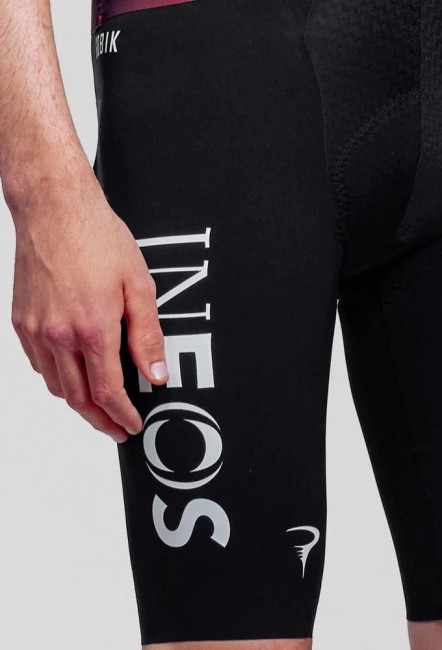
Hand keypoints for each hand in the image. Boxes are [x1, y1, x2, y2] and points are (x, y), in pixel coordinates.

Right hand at [9, 169, 168, 442]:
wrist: (54, 207)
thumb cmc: (97, 237)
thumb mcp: (139, 286)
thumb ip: (147, 336)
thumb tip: (156, 373)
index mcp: (92, 328)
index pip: (108, 392)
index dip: (123, 415)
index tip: (133, 425)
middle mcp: (58, 334)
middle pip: (78, 399)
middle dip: (100, 421)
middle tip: (117, 430)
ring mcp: (35, 329)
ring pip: (56, 385)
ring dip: (79, 404)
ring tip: (99, 409)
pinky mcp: (21, 320)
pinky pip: (39, 365)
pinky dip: (58, 380)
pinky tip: (73, 376)